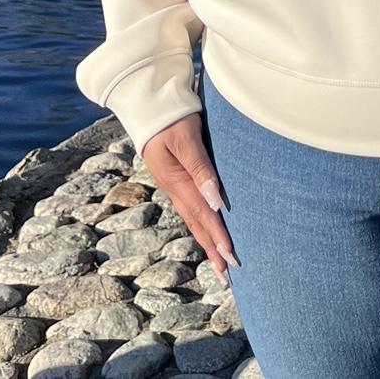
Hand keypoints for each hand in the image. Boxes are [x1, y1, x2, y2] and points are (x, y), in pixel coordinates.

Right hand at [141, 113, 237, 282]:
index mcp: (178, 182)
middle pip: (198, 224)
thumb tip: (215, 201)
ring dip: (207, 241)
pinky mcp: (177, 178)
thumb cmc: (171, 117)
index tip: (231, 258)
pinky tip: (207, 231)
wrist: (148, 104)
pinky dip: (201, 224)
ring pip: (194, 219)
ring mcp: (175, 184)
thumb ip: (200, 168)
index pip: (204, 215)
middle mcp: (176, 188)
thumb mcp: (186, 139)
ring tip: (219, 264)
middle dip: (212, 249)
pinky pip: (190, 207)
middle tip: (228, 275)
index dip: (218, 237)